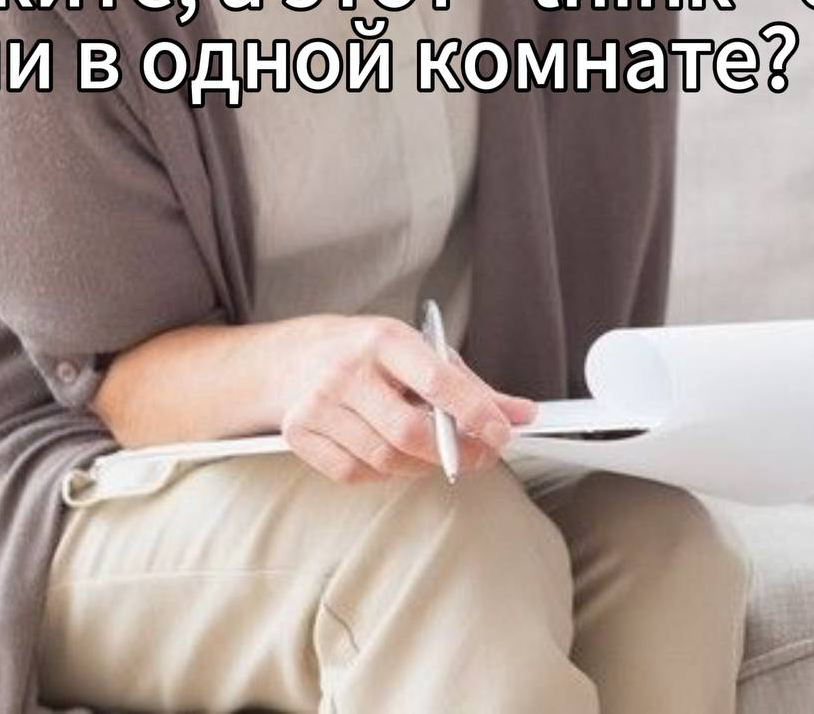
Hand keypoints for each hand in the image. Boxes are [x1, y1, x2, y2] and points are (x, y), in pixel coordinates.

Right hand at [278, 314, 536, 484]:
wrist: (292, 356)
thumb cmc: (368, 353)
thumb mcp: (419, 352)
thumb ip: (471, 386)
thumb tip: (521, 414)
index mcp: (385, 340)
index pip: (438, 381)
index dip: (475, 413)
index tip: (503, 433)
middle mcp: (349, 370)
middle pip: (409, 432)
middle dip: (452, 453)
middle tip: (478, 456)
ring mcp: (319, 403)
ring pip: (384, 458)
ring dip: (420, 465)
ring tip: (432, 452)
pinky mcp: (299, 433)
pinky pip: (353, 473)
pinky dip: (382, 473)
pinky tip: (390, 455)